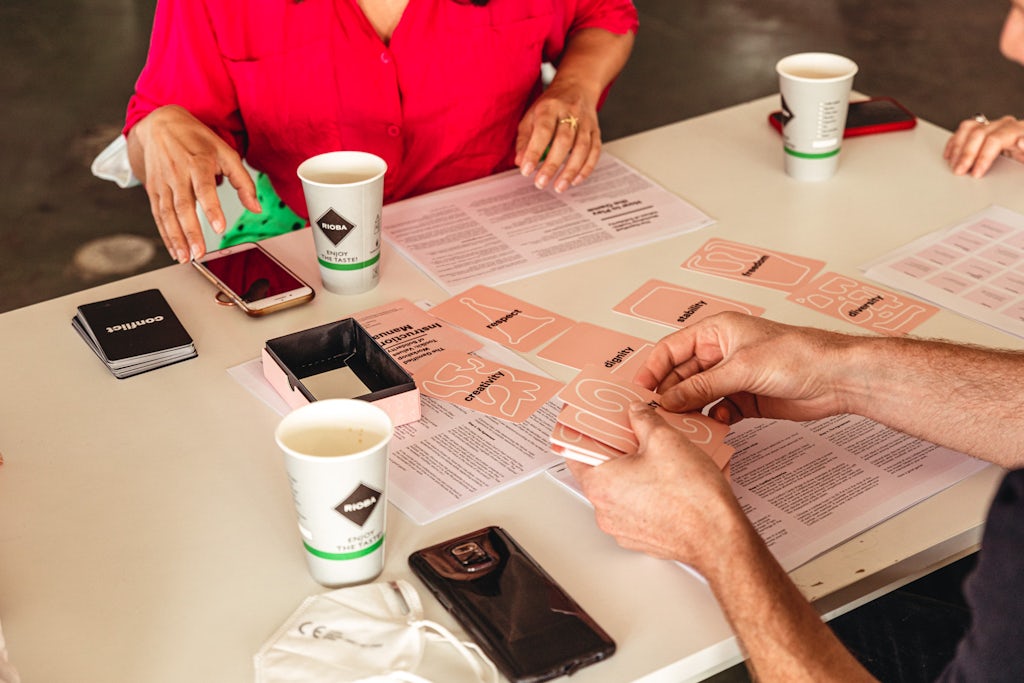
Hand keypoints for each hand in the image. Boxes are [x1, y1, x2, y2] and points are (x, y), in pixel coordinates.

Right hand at [127, 105, 259, 261]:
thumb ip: (243, 181)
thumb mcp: (225, 152)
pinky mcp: (153, 189)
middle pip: (183, 206)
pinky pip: (158, 214)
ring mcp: (163, 182)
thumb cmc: (197, 140)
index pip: (205, 189)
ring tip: (185, 257)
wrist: (160, 124)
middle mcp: (177, 173)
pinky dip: (164, 234)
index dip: (212, 209)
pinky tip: (173, 249)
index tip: (219, 228)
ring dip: (175, 238)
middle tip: (199, 253)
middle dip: (191, 232)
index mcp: (198, 162)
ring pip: (167, 213)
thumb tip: (256, 208)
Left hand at [514, 78, 600, 193]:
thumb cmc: (551, 104)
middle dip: (552, 165)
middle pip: (564, 141)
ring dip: (570, 170)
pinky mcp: (596, 130)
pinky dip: (586, 168)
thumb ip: (525, 139)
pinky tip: (576, 180)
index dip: (534, 152)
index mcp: (549, 107)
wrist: (577, 86)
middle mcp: (570, 113)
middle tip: (541, 183)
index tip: (526, 170)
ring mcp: (586, 122)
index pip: (542, 131)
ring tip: (559, 187)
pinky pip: (595, 151)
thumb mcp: (531, 115)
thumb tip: (520, 162)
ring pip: (582, 148)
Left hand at [565, 403, 745, 570]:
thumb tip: (637, 412)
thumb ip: (644, 419)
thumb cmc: (692, 497)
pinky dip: (646, 493)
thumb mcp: (666, 439)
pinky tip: (667, 479)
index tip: (590, 422)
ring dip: (633, 472)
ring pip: (620, 490)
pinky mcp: (642, 537)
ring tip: (656, 455)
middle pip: (600, 470)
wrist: (719, 538)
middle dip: (616, 449)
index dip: (583, 433)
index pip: (575, 453)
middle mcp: (605, 510)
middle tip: (633, 432)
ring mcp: (622, 527)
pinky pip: (636, 508)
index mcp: (601, 484)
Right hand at [633, 312, 851, 422]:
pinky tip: (715, 424)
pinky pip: (717, 410)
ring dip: (690, 409)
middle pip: (682, 375)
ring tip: (683, 423)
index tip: (642, 389)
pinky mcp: (745, 399)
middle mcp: (721, 353)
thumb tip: (669, 399)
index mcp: (716, 332)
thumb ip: (702, 386)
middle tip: (661, 413)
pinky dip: (712, 419)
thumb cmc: (796, 355)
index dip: (654, 368)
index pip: (672, 348)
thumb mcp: (740, 368)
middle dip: (671, 393)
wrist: (834, 378)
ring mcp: (732, 377)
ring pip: (698, 395)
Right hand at [943, 114, 1023, 177]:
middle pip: (979, 134)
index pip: (995, 139)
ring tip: (954, 165)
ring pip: (969, 129)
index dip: (983, 157)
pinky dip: (955, 142)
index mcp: (1020, 130)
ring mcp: (994, 125)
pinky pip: (964, 130)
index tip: (976, 173)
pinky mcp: (984, 129)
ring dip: (958, 148)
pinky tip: (951, 155)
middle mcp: (1006, 125)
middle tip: (960, 172)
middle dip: (967, 155)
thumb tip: (1021, 142)